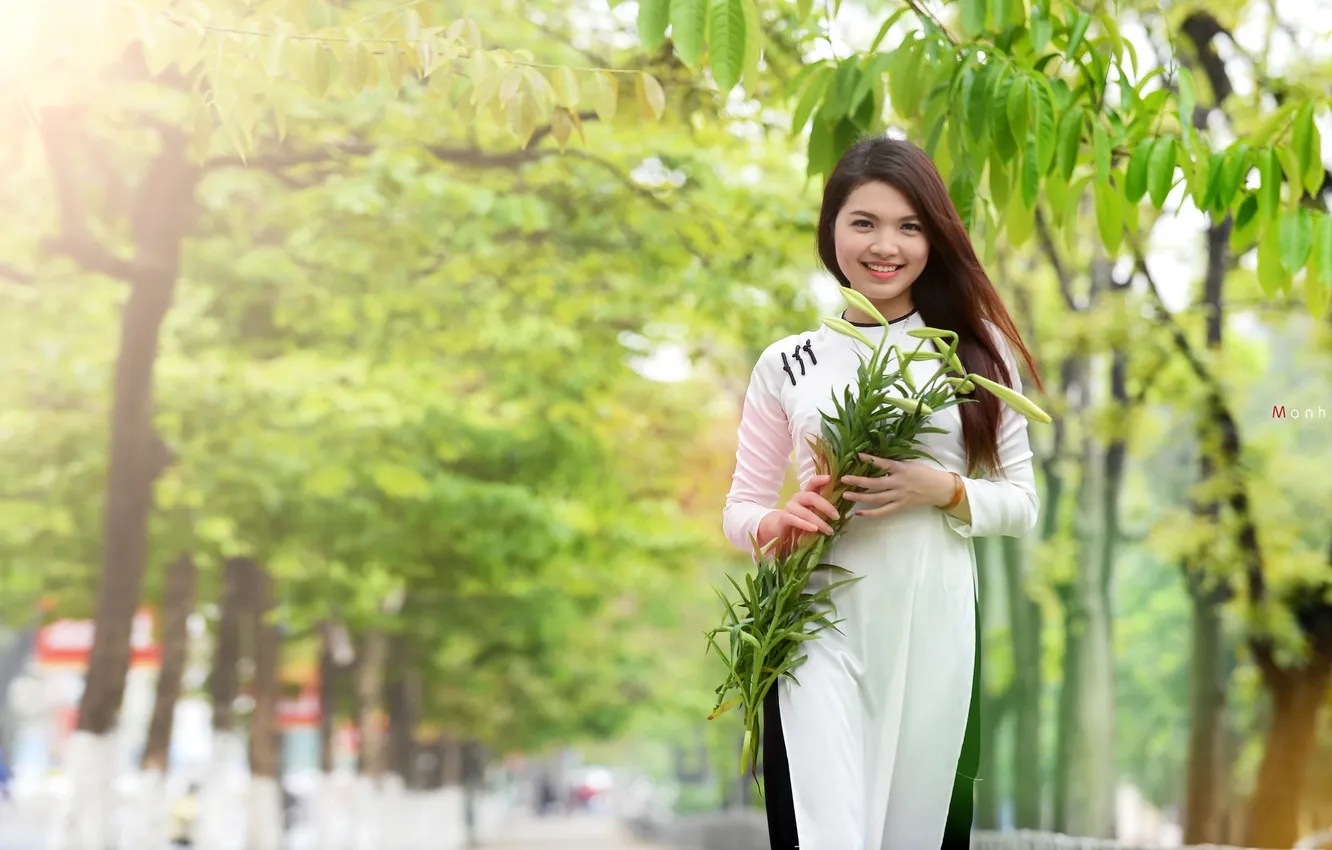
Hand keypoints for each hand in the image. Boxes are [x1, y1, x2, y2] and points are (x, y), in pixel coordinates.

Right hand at [759, 474, 840, 545]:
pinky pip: (796, 520)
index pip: (812, 483)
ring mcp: (789, 507)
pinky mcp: (784, 518)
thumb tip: (839, 511)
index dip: (820, 479)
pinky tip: (814, 529)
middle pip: (812, 497)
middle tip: (836, 516)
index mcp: (805, 494)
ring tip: (829, 530)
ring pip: (806, 512)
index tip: (829, 478)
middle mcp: (797, 498)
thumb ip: (820, 508)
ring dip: (819, 522)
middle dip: (826, 506)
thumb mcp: (810, 511)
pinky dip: (806, 525)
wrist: (778, 527)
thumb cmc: (798, 518)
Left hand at [840, 453, 954, 517]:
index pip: (883, 463)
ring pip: (877, 498)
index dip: (870, 460)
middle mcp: (899, 483)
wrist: (939, 488)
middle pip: (876, 483)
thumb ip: (894, 463)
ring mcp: (899, 496)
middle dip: (859, 481)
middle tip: (844, 479)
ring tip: (846, 495)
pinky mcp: (900, 506)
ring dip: (860, 497)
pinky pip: (884, 511)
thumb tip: (874, 460)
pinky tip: (859, 513)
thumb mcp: (910, 463)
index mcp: (901, 469)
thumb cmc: (923, 472)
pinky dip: (871, 513)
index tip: (857, 456)